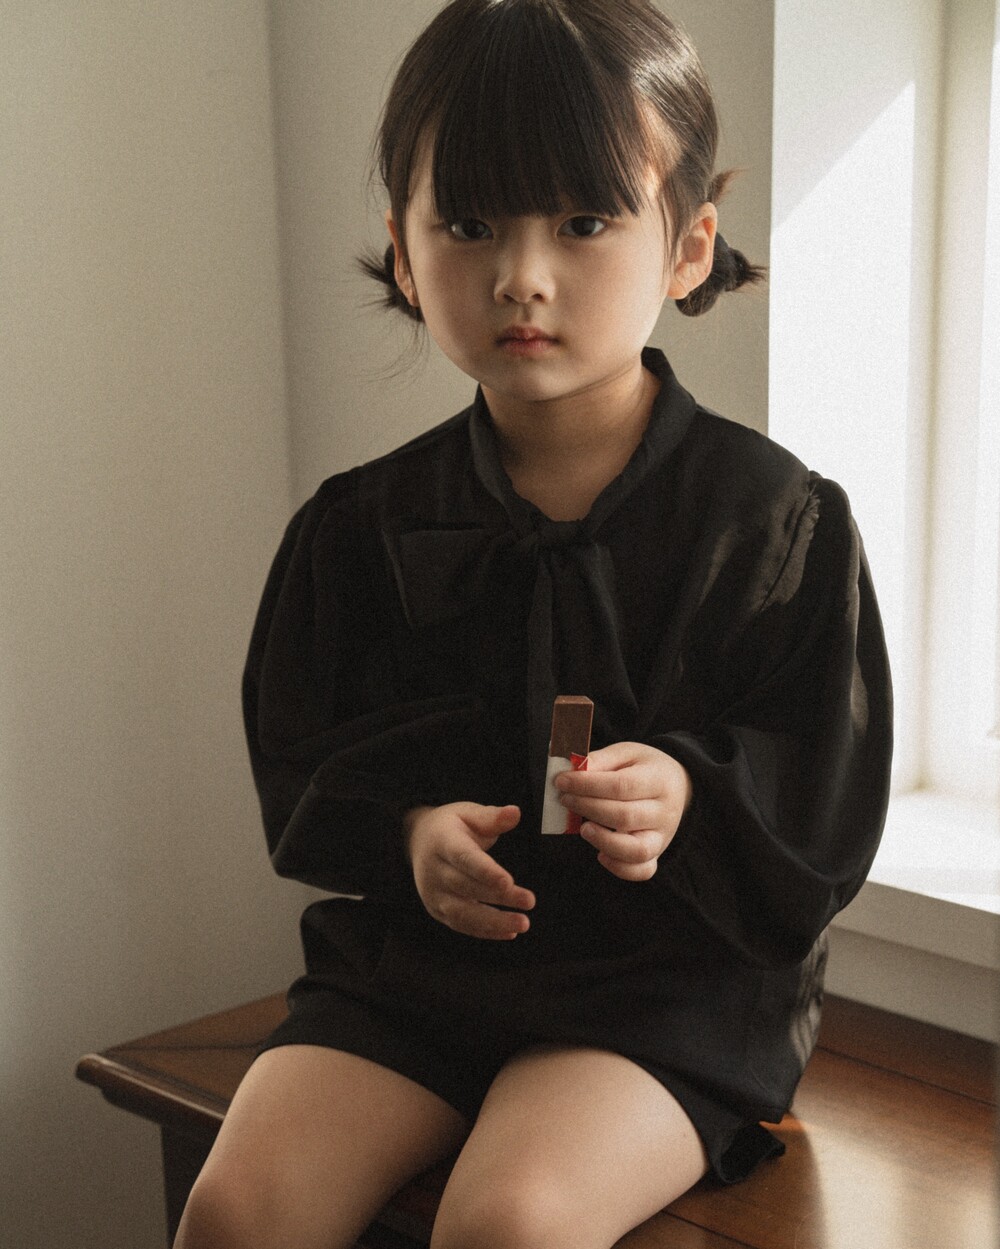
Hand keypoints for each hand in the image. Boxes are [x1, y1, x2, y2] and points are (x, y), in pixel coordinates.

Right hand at [404, 802, 534, 939]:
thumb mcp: (468, 813)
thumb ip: (492, 817)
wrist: (417, 841)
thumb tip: (515, 813)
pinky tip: (509, 932)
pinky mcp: (437, 910)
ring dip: (494, 922)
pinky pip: (461, 925)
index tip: (508, 881)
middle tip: (529, 901)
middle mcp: (434, 870)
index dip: (485, 871)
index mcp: (442, 842)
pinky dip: (485, 931)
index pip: (463, 858)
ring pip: (463, 913)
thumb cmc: (450, 826)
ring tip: (523, 923)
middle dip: (499, 897)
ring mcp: (433, 893)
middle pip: (467, 887)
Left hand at [554, 742, 691, 881]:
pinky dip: (619, 868)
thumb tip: (571, 771)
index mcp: (659, 780)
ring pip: (636, 850)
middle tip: (565, 799)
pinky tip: (600, 853)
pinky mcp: (656, 854)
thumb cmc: (644, 768)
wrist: (677, 785)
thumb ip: (601, 760)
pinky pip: (642, 870)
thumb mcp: (627, 753)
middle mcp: (665, 812)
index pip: (621, 786)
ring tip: (583, 828)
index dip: (587, 785)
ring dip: (603, 841)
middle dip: (588, 808)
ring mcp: (662, 836)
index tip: (562, 781)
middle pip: (625, 816)